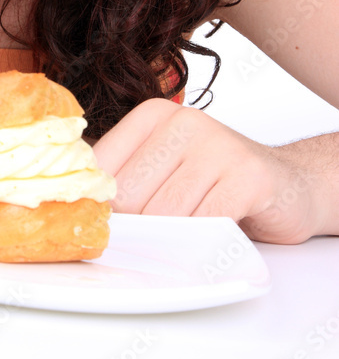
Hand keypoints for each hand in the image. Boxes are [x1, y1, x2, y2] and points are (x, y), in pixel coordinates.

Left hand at [92, 98, 323, 243]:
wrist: (284, 184)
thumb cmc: (213, 180)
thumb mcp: (163, 164)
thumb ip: (125, 175)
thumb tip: (73, 201)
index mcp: (152, 115)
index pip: (102, 166)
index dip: (100, 205)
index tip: (106, 225)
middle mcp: (183, 121)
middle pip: (129, 194)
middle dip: (136, 227)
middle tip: (149, 238)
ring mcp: (216, 145)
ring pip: (164, 213)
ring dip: (169, 239)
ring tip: (181, 237)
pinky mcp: (246, 176)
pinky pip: (204, 222)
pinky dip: (199, 243)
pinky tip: (207, 238)